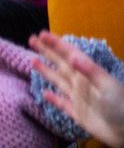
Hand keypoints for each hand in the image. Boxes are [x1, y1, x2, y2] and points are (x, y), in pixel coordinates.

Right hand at [32, 32, 123, 147]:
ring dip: (46, 71)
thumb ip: (90, 71)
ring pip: (58, 81)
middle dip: (47, 52)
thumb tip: (72, 56)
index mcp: (88, 75)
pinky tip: (45, 94)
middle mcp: (81, 83)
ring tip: (33, 60)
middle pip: (61, 64)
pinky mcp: (77, 113)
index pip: (70, 55)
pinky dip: (53, 99)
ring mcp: (78, 98)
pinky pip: (61, 103)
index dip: (56, 44)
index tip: (42, 34)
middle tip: (32, 40)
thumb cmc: (121, 107)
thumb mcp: (107, 86)